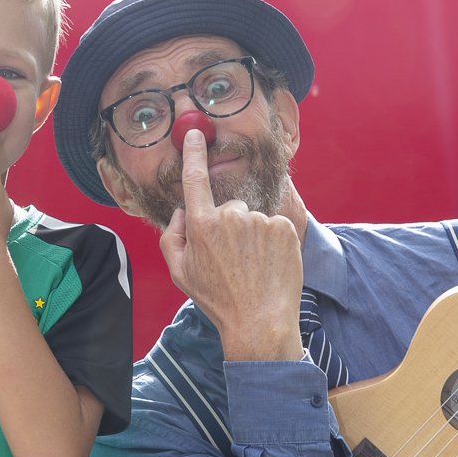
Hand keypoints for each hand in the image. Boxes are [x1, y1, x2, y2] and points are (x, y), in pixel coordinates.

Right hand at [160, 126, 303, 359]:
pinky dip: (273, 242)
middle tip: (234, 261)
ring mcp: (260, 221)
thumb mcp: (181, 274)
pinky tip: (269, 265)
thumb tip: (181, 212)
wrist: (260, 323)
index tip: (194, 133)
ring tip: (253, 267)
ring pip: (254, 220)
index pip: (194, 179)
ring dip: (254, 237)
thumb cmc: (218, 301)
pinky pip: (275, 226)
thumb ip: (172, 238)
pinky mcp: (285, 227)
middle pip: (229, 209)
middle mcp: (231, 216)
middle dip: (231, 228)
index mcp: (202, 226)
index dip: (194, 154)